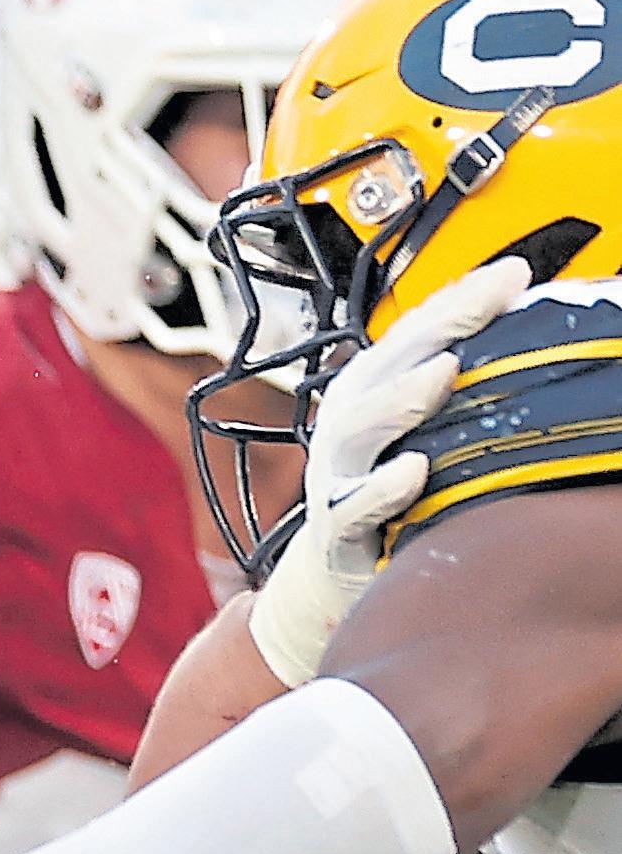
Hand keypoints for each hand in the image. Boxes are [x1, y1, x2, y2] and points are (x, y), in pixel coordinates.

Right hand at [249, 256, 532, 688]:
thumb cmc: (388, 495)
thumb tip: (525, 335)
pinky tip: (414, 471)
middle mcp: (348, 425)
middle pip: (389, 365)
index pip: (417, 331)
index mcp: (371, 390)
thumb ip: (451, 388)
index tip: (515, 274)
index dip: (462, 299)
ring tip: (445, 372)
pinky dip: (381, 490)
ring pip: (360, 429)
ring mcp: (336, 478)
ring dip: (402, 399)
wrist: (327, 579)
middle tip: (491, 296)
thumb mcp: (415, 431)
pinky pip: (353, 509)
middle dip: (441, 326)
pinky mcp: (337, 532)